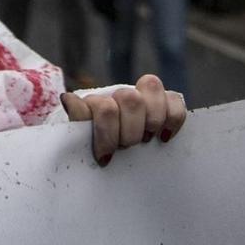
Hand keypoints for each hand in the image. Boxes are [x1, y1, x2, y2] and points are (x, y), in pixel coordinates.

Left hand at [60, 73, 186, 165]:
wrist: (107, 155)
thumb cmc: (94, 150)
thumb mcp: (82, 140)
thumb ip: (77, 120)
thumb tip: (69, 99)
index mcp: (95, 103)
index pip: (103, 107)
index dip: (106, 134)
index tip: (104, 158)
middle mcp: (118, 95)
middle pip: (130, 98)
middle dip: (130, 131)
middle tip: (126, 148)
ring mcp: (143, 96)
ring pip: (151, 86)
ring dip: (151, 120)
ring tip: (145, 141)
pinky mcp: (165, 104)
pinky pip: (175, 99)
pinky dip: (173, 118)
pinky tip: (164, 138)